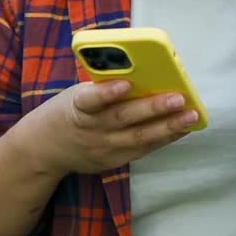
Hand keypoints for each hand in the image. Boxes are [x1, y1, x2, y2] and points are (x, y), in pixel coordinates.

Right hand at [10, 80, 199, 174]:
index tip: (125, 84)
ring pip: (139, 137)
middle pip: (124, 118)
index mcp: (77, 106)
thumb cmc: (68, 111)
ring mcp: (103, 148)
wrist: (44, 149)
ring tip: (191, 115)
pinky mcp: (113, 161)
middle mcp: (91, 129)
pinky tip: (183, 128)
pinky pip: (143, 149)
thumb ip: (102, 88)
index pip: (89, 99)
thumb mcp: (76, 95)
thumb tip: (142, 73)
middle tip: (179, 97)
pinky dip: (164, 138)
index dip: (107, 92)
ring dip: (168, 126)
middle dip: (154, 108)